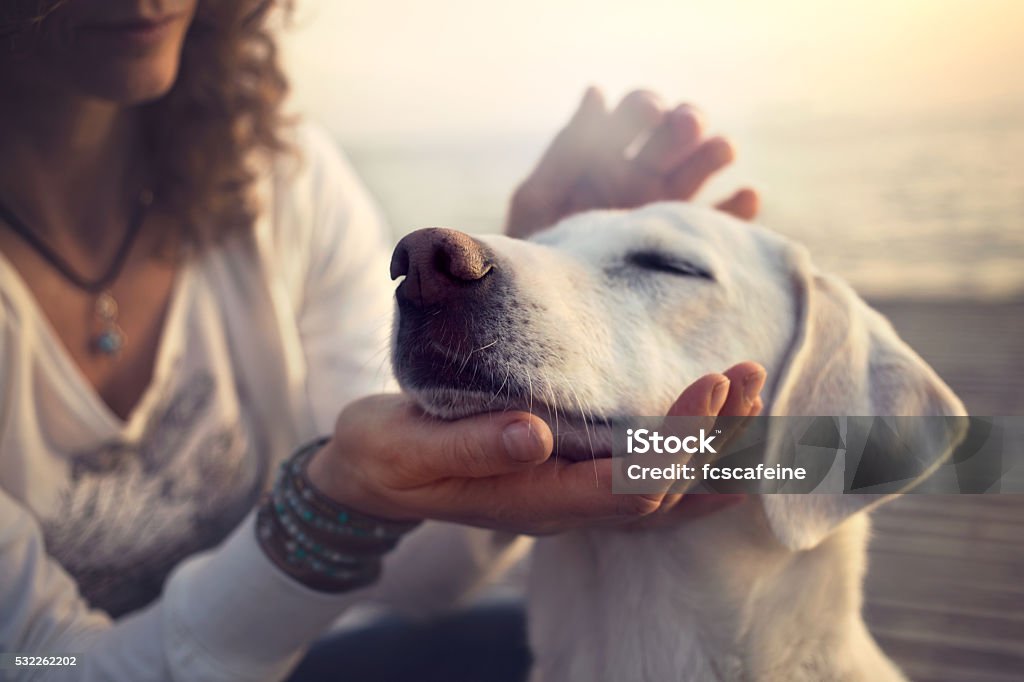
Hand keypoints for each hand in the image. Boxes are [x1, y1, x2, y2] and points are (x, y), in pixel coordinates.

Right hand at [306, 363, 765, 535]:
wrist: (370, 478)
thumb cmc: (385, 455)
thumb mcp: (407, 446)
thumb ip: (469, 446)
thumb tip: (535, 433)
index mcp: (531, 499)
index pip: (629, 481)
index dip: (680, 440)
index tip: (713, 382)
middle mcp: (563, 509)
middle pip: (664, 489)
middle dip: (715, 434)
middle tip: (753, 374)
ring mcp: (569, 502)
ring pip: (664, 492)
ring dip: (715, 448)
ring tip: (757, 395)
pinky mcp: (568, 482)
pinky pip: (648, 488)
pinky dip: (695, 469)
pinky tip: (728, 449)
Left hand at [506, 87, 759, 238]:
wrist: (553, 313)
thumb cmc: (537, 254)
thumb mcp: (539, 200)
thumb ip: (567, 150)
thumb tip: (597, 91)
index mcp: (607, 157)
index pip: (636, 114)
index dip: (645, 107)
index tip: (649, 112)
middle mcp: (643, 177)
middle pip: (676, 134)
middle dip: (685, 122)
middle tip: (686, 125)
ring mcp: (668, 209)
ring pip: (702, 168)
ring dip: (715, 152)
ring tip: (721, 150)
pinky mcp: (688, 245)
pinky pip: (722, 223)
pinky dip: (739, 208)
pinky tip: (746, 197)